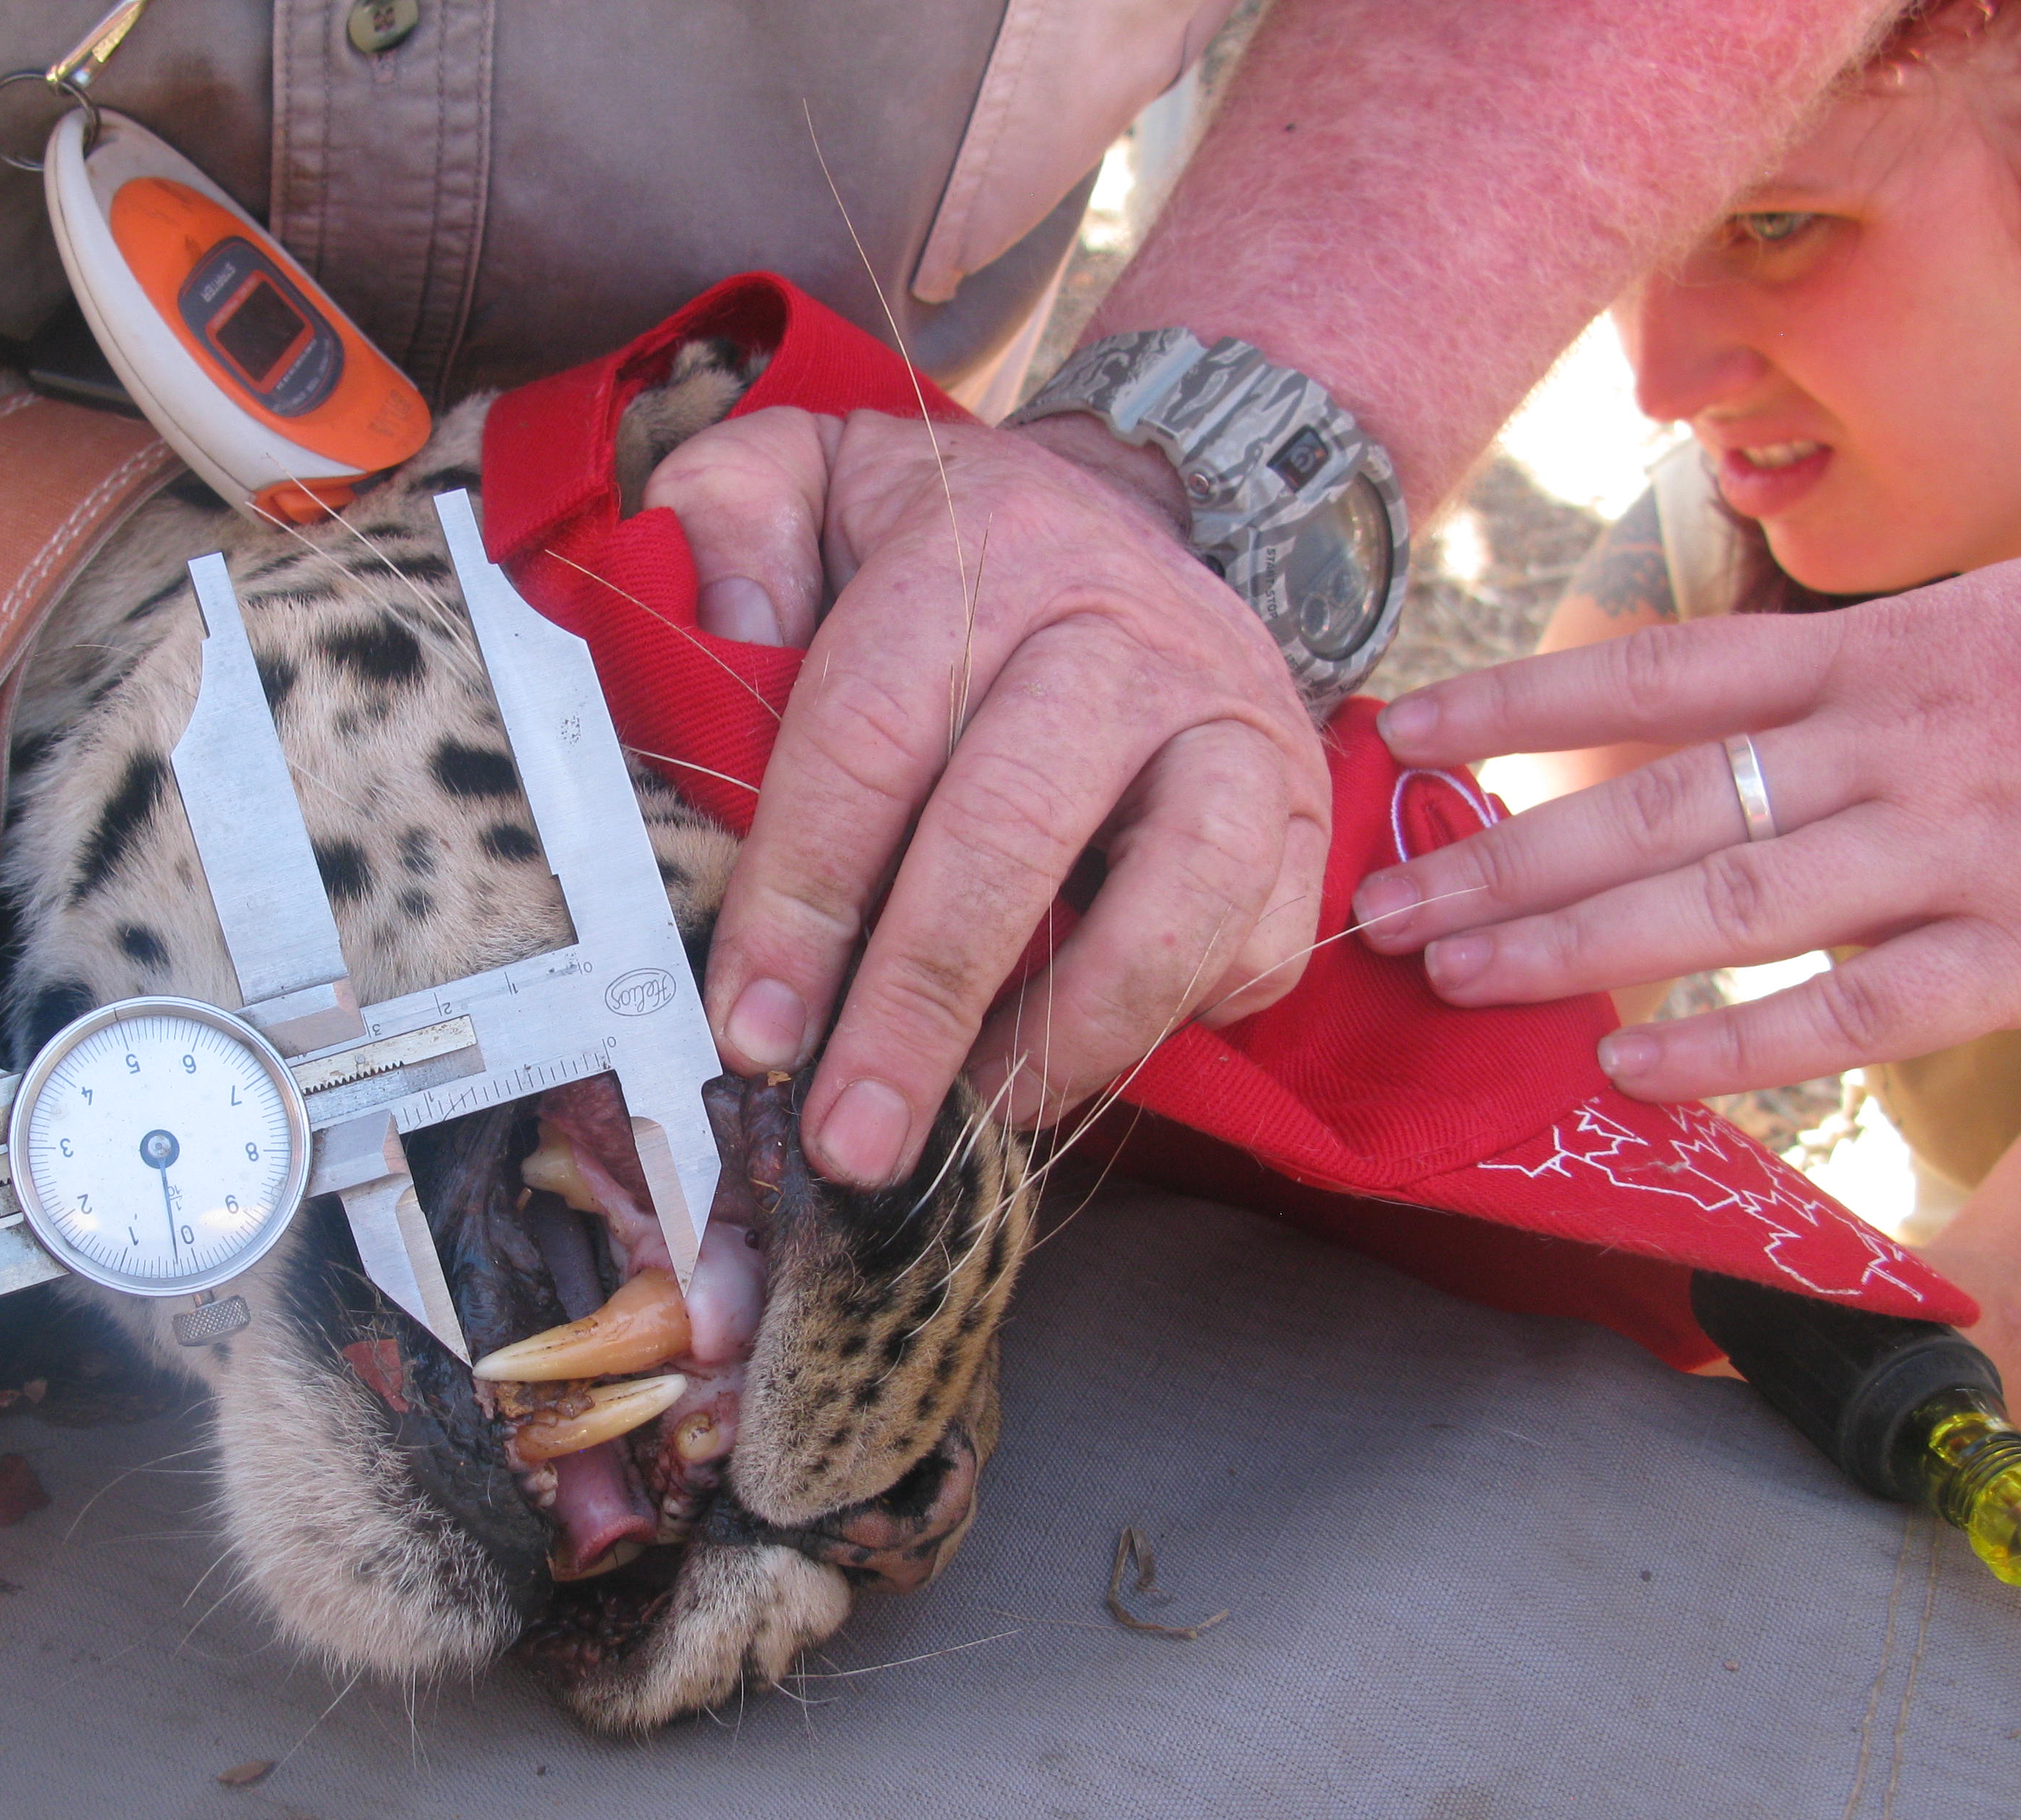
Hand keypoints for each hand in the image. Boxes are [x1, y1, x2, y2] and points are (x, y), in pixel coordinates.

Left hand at [645, 405, 1326, 1185]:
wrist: (1129, 513)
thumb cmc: (929, 545)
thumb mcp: (806, 480)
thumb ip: (725, 525)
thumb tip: (718, 644)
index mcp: (978, 552)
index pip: (872, 739)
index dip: (803, 899)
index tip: (752, 1030)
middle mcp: (1123, 628)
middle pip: (1012, 832)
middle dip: (919, 1006)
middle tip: (850, 1139)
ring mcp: (1230, 718)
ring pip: (1174, 898)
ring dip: (1066, 1039)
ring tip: (972, 1123)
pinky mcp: (1301, 801)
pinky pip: (1259, 942)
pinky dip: (1175, 1026)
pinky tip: (1073, 1065)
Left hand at [1348, 546, 2020, 1098]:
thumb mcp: (2006, 627)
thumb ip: (1863, 688)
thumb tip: (1706, 743)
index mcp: (1893, 649)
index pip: (1661, 671)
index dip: (1518, 701)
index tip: (1400, 735)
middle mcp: (1907, 737)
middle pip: (1658, 800)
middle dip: (1504, 857)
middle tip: (1374, 911)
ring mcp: (1972, 842)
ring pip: (1727, 903)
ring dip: (1573, 946)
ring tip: (1451, 978)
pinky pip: (1860, 1008)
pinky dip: (1740, 1045)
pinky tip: (1631, 1074)